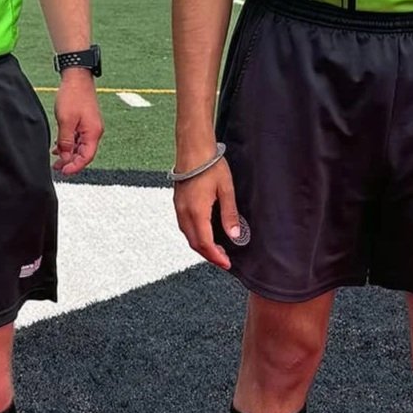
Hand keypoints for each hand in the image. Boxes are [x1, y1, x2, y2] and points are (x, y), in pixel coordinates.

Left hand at [53, 72, 102, 173]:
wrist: (77, 77)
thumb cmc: (73, 96)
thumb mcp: (66, 121)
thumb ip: (66, 141)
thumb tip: (66, 157)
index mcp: (93, 133)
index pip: (86, 157)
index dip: (75, 166)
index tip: (63, 171)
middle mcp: (94, 131)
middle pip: (84, 153)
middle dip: (70, 162)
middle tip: (57, 167)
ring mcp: (90, 126)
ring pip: (80, 146)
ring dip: (68, 153)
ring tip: (55, 159)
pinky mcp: (84, 121)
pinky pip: (78, 138)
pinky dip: (69, 144)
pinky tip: (58, 146)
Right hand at [173, 152, 242, 269]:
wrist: (192, 148)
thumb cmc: (210, 165)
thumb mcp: (226, 189)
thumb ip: (229, 214)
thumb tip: (234, 235)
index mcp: (196, 211)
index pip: (204, 243)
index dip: (215, 256)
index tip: (227, 264)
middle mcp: (184, 212)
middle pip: (194, 243)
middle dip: (208, 255)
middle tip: (224, 260)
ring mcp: (178, 207)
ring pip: (188, 235)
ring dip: (201, 246)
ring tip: (216, 249)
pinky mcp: (178, 202)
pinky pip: (184, 226)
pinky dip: (195, 235)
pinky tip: (205, 233)